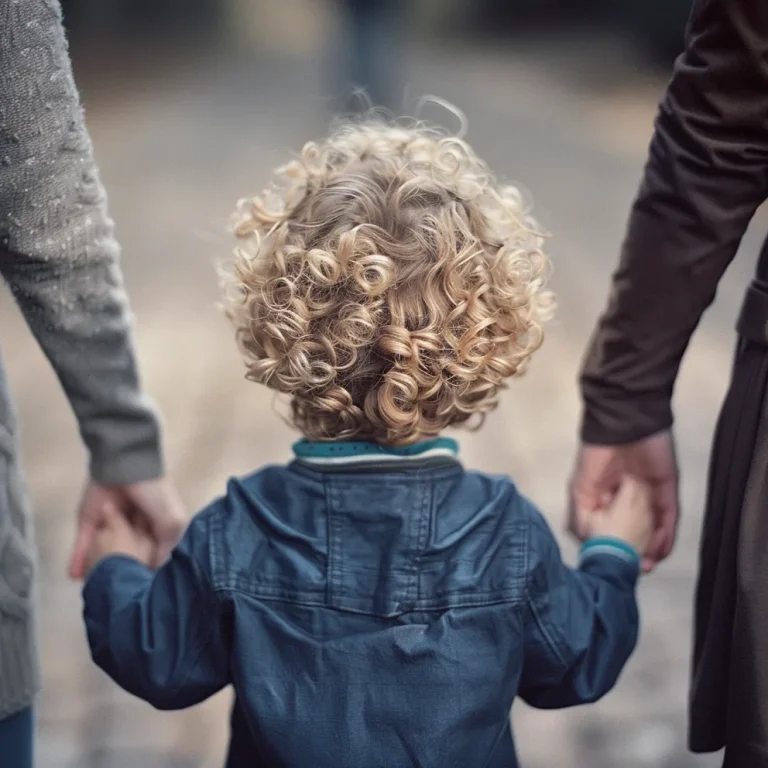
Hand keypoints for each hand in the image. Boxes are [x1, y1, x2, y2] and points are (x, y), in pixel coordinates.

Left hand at [69, 477, 185, 579]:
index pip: (150, 552)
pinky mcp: (88, 521)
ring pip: (102, 551)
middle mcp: (132, 527)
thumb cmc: (155, 495)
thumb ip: (166, 548)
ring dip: (97, 568)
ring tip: (94, 590)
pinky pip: (82, 543)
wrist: (126, 467)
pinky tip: (74, 576)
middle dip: (122, 571)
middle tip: (116, 596)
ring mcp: (108, 524)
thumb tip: (154, 570)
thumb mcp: (173, 521)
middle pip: (125, 553)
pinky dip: (77, 559)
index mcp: (155, 525)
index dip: (146, 568)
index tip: (143, 590)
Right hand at [568, 430, 678, 572]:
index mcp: (605, 497)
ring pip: (652, 529)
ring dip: (650, 549)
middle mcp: (627, 499)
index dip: (610, 548)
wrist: (624, 426)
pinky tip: (659, 551)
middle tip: (631, 570)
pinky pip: (668, 518)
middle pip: (633, 531)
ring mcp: (649, 496)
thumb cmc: (597, 455)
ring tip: (644, 566)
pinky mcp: (667, 491)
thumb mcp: (581, 486)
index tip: (609, 565)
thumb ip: (582, 513)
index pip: (610, 527)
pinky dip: (666, 536)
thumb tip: (586, 541)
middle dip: (632, 553)